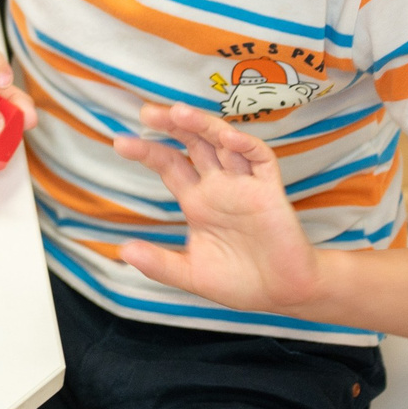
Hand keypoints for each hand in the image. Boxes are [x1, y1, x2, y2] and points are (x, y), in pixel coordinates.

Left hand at [113, 103, 321, 312]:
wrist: (286, 296)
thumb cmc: (241, 282)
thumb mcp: (192, 274)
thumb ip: (160, 264)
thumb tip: (123, 250)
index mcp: (197, 200)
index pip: (168, 164)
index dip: (147, 151)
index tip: (120, 142)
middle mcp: (218, 186)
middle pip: (193, 143)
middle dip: (173, 126)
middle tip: (148, 112)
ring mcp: (245, 185)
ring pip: (224, 143)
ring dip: (205, 126)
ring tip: (180, 113)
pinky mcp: (271, 192)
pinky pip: (261, 159)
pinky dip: (246, 145)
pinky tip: (228, 139)